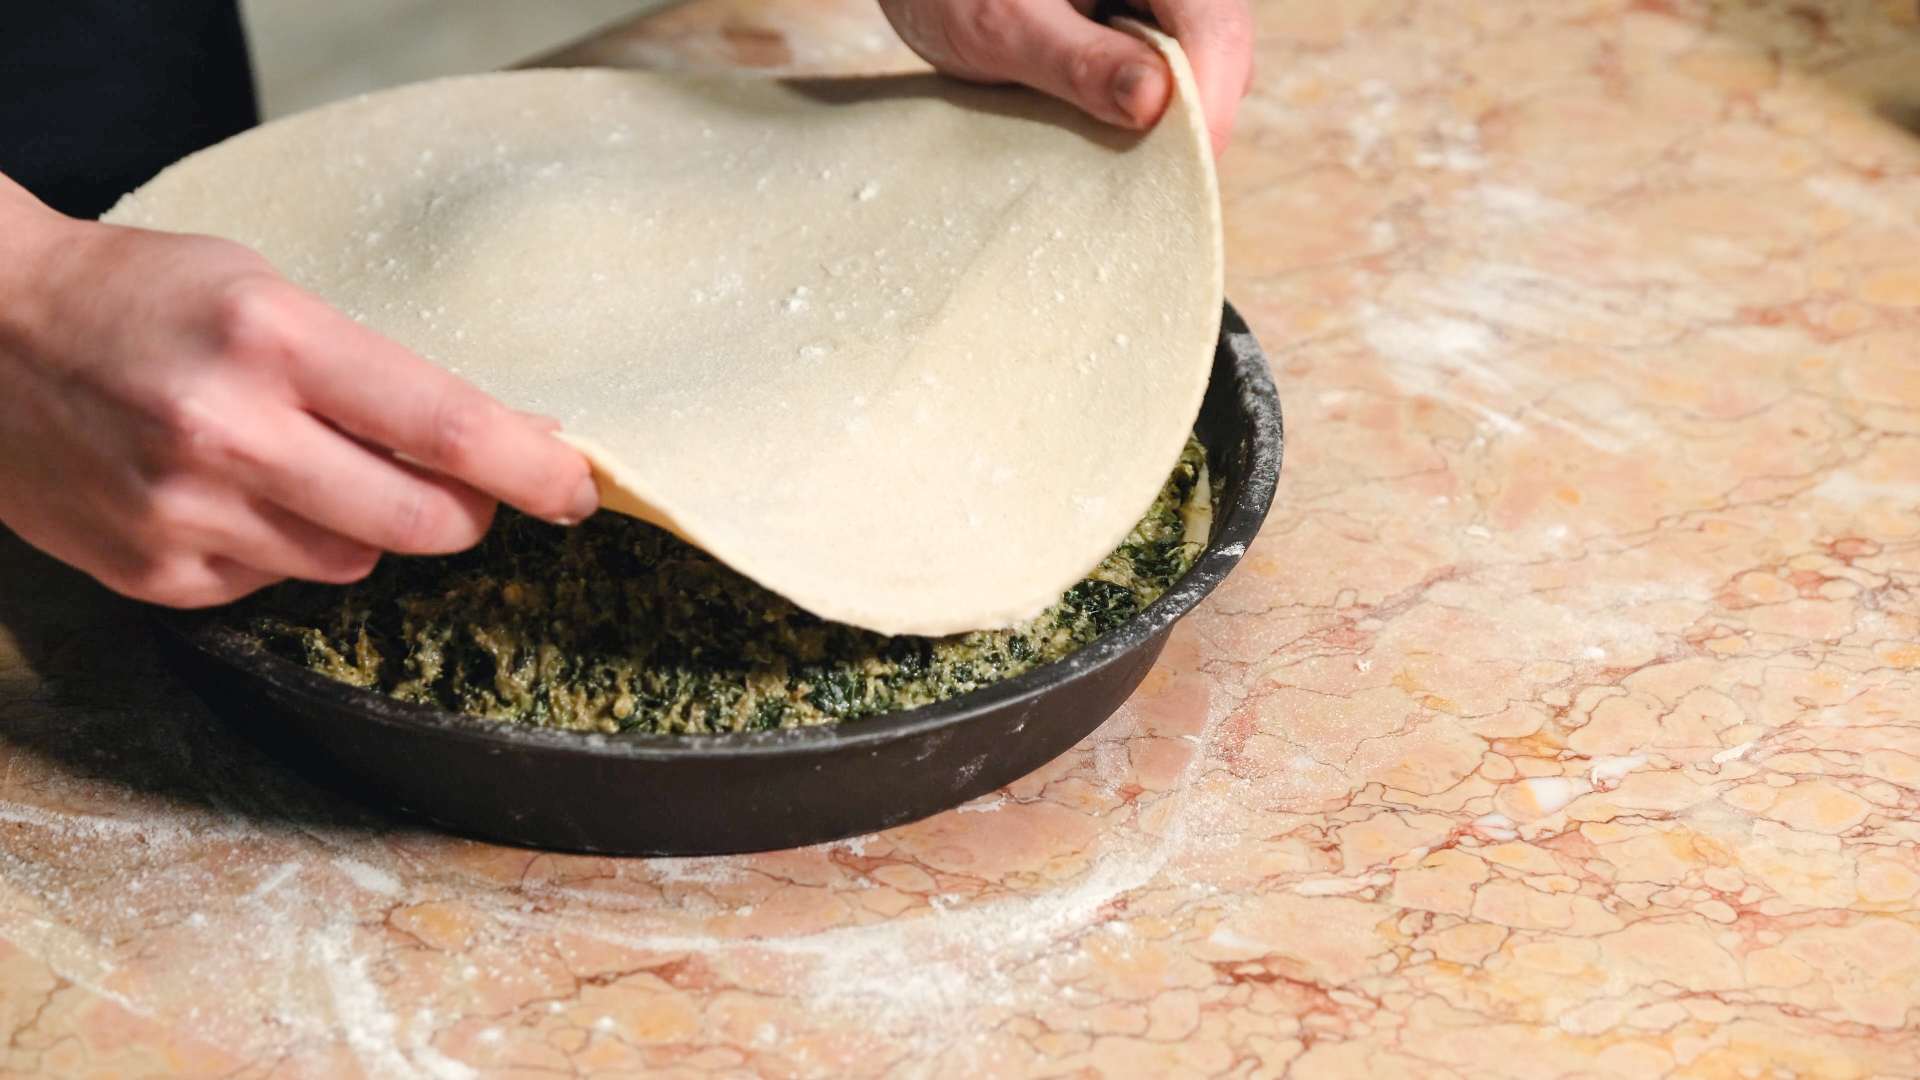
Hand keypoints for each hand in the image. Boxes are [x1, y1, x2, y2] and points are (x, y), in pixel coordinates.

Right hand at [0, 184, 596, 607]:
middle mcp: (230, 434)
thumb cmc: (142, 298)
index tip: (580, 490)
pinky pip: (275, 585)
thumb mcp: (272, 296)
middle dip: (466, 515)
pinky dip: (284, 549)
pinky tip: (231, 495)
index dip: (532, 470)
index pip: (444, 427)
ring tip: (299, 465)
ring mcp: (187, 515)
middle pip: (421, 525)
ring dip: (364, 530)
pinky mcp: (156, 575)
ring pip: (353, 565)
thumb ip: (381, 374)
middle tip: (461, 488)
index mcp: (273, 340)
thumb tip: (503, 443)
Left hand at [880, 0, 1252, 154]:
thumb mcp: (1002, 27)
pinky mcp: (1136, 24)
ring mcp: (1153, 2)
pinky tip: (1106, 131)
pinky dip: (1146, 108)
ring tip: (1116, 154)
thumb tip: (1155, 102)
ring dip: (1169, 116)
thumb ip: (1079, 63)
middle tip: (1149, 181)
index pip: (1214, 24)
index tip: (1184, 168)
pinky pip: (1168, 68)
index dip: (1211, 99)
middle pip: (1219, 46)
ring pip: (1199, 61)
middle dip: (1195, 116)